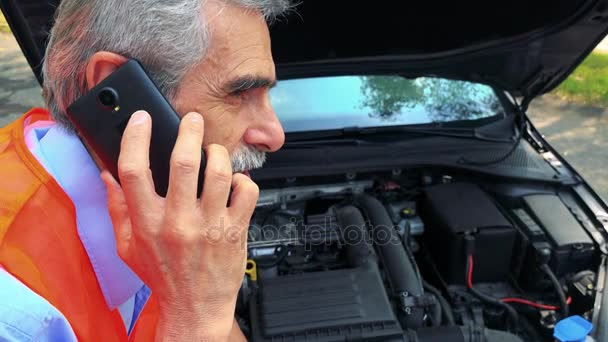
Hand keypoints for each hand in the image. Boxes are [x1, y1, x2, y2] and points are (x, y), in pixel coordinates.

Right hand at [101, 110, 256, 340]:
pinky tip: (234, 182)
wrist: (195, 308)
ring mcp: (210, 226)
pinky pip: (247, 192)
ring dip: (218, 153)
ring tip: (214, 152)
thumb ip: (117, 210)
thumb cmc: (162, 277)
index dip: (135, 137)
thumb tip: (107, 176)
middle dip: (188, 132)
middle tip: (192, 121)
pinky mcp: (234, 231)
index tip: (142, 120)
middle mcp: (178, 222)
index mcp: (147, 224)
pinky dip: (243, 180)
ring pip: (220, 173)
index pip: (134, 171)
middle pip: (183, 164)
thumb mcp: (128, 248)